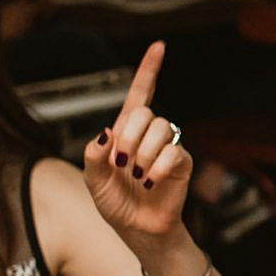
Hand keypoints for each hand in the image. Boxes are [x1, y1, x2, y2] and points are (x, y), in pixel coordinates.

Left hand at [84, 42, 191, 240]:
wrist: (137, 229)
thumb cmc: (116, 204)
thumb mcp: (93, 181)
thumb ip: (93, 155)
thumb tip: (106, 132)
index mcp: (126, 132)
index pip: (139, 94)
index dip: (149, 69)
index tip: (159, 46)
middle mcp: (149, 134)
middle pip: (144, 112)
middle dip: (128, 137)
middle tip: (122, 164)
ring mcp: (168, 147)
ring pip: (161, 128)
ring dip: (142, 154)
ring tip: (137, 176)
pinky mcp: (183, 163)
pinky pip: (173, 153)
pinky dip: (157, 168)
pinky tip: (151, 181)